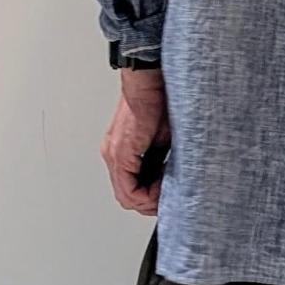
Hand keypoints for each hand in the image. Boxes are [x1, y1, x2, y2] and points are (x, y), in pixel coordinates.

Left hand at [102, 68, 170, 213]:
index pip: (132, 188)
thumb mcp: (165, 140)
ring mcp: (114, 155)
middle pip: (128, 196)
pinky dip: (147, 195)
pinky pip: (129, 190)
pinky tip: (163, 189)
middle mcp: (113, 154)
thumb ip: (163, 163)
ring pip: (127, 197)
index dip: (153, 197)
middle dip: (151, 202)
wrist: (151, 82)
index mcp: (122, 151)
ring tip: (168, 193)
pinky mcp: (120, 154)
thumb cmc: (160, 102)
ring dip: (151, 200)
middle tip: (171, 198)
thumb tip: (170, 181)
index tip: (171, 193)